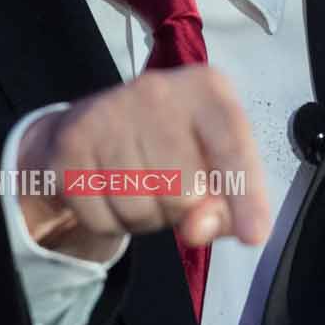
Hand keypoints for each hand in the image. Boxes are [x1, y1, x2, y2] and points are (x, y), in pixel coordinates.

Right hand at [16, 65, 271, 261]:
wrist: (93, 124)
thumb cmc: (172, 145)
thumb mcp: (213, 164)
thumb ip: (226, 203)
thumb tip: (200, 227)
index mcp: (206, 89)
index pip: (232, 144)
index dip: (246, 195)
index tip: (255, 235)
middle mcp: (156, 90)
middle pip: (183, 191)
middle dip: (180, 210)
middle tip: (169, 188)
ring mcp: (107, 113)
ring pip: (139, 209)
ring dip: (144, 218)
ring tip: (139, 186)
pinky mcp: (69, 145)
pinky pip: (101, 218)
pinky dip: (109, 221)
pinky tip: (109, 190)